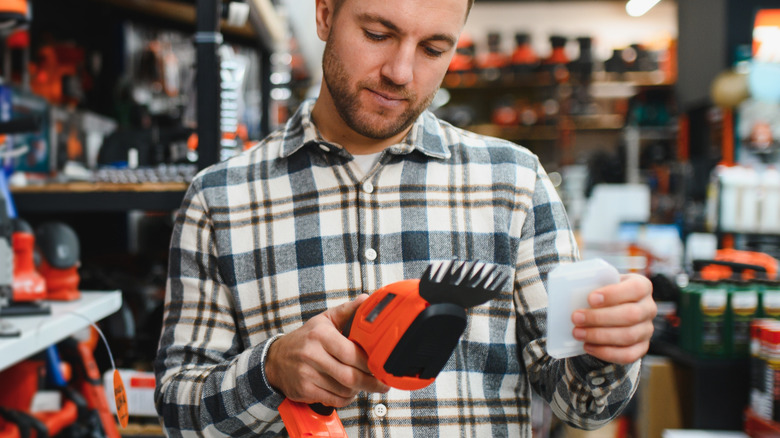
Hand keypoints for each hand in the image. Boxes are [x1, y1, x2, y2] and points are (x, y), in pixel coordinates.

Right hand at [265, 294, 389, 406]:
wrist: (275, 359)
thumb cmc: (305, 338)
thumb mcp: (324, 320)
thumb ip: (347, 311)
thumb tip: (367, 299)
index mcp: (320, 335)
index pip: (351, 353)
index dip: (370, 363)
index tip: (381, 365)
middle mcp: (312, 354)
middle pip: (350, 376)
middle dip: (370, 382)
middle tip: (382, 383)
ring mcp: (307, 374)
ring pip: (344, 390)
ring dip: (358, 390)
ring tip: (364, 384)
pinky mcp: (304, 390)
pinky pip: (334, 400)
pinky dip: (346, 398)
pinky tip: (348, 391)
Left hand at [571, 274, 656, 363]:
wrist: (612, 309)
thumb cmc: (603, 294)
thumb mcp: (601, 284)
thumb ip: (592, 285)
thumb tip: (570, 293)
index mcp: (642, 286)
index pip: (636, 289)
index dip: (613, 294)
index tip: (590, 299)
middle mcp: (649, 308)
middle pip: (630, 315)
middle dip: (599, 318)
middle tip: (576, 318)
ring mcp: (647, 329)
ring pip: (628, 336)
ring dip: (599, 336)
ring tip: (577, 333)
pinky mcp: (641, 347)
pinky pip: (628, 355)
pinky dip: (605, 352)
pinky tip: (588, 346)